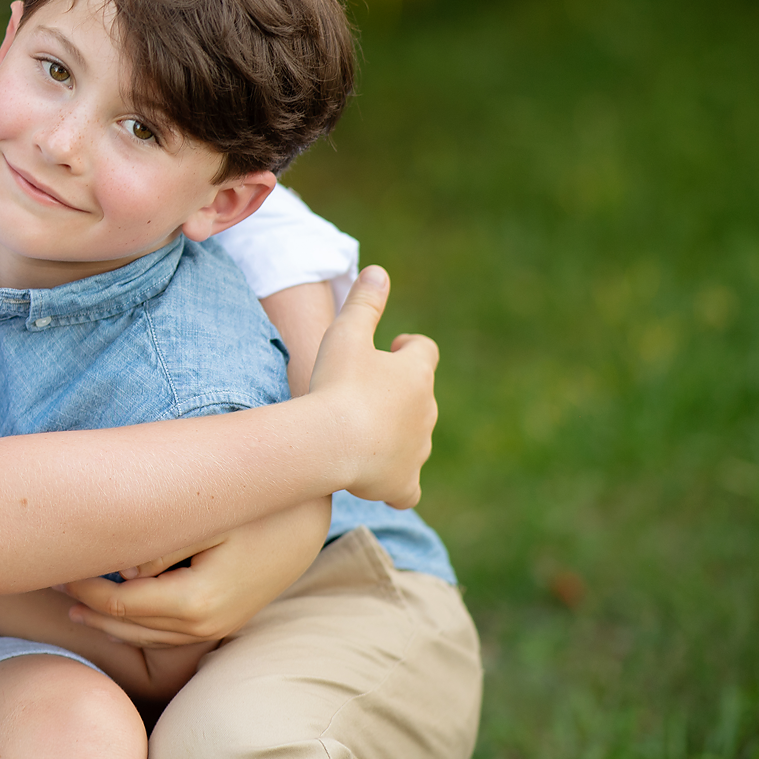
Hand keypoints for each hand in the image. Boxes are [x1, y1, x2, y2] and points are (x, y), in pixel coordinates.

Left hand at [54, 496, 331, 645]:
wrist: (306, 518)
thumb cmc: (255, 508)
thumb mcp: (206, 519)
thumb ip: (160, 546)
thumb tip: (120, 567)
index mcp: (196, 602)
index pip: (121, 604)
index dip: (84, 587)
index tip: (55, 567)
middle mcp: (205, 625)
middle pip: (128, 627)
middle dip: (88, 607)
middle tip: (50, 584)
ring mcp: (217, 628)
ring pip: (146, 636)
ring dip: (107, 622)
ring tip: (72, 602)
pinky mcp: (224, 620)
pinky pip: (168, 633)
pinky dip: (136, 624)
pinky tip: (115, 609)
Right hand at [307, 265, 438, 507]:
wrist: (332, 441)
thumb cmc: (337, 384)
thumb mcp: (345, 334)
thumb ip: (363, 303)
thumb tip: (378, 271)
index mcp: (416, 373)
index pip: (424, 351)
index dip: (408, 346)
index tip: (390, 346)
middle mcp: (426, 411)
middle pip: (421, 396)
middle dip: (400, 392)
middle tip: (367, 390)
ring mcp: (418, 450)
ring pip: (416, 439)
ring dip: (396, 432)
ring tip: (364, 432)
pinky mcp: (404, 483)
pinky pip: (407, 487)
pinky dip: (397, 483)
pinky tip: (380, 480)